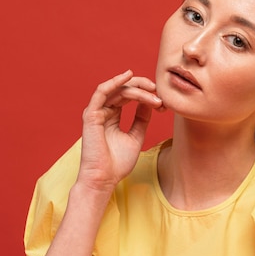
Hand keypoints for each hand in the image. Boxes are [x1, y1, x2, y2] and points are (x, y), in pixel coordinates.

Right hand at [78, 70, 163, 191]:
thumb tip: (150, 102)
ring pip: (118, 90)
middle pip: (124, 90)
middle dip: (143, 88)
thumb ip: (141, 119)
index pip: (128, 96)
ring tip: (152, 89)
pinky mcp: (91, 115)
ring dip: (136, 88)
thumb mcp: (136, 137)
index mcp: (112, 116)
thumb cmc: (117, 163)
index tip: (162, 103)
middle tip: (158, 91)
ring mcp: (96, 112)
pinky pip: (102, 92)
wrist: (104, 179)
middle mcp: (103, 111)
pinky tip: (129, 76)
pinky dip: (115, 82)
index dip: (146, 95)